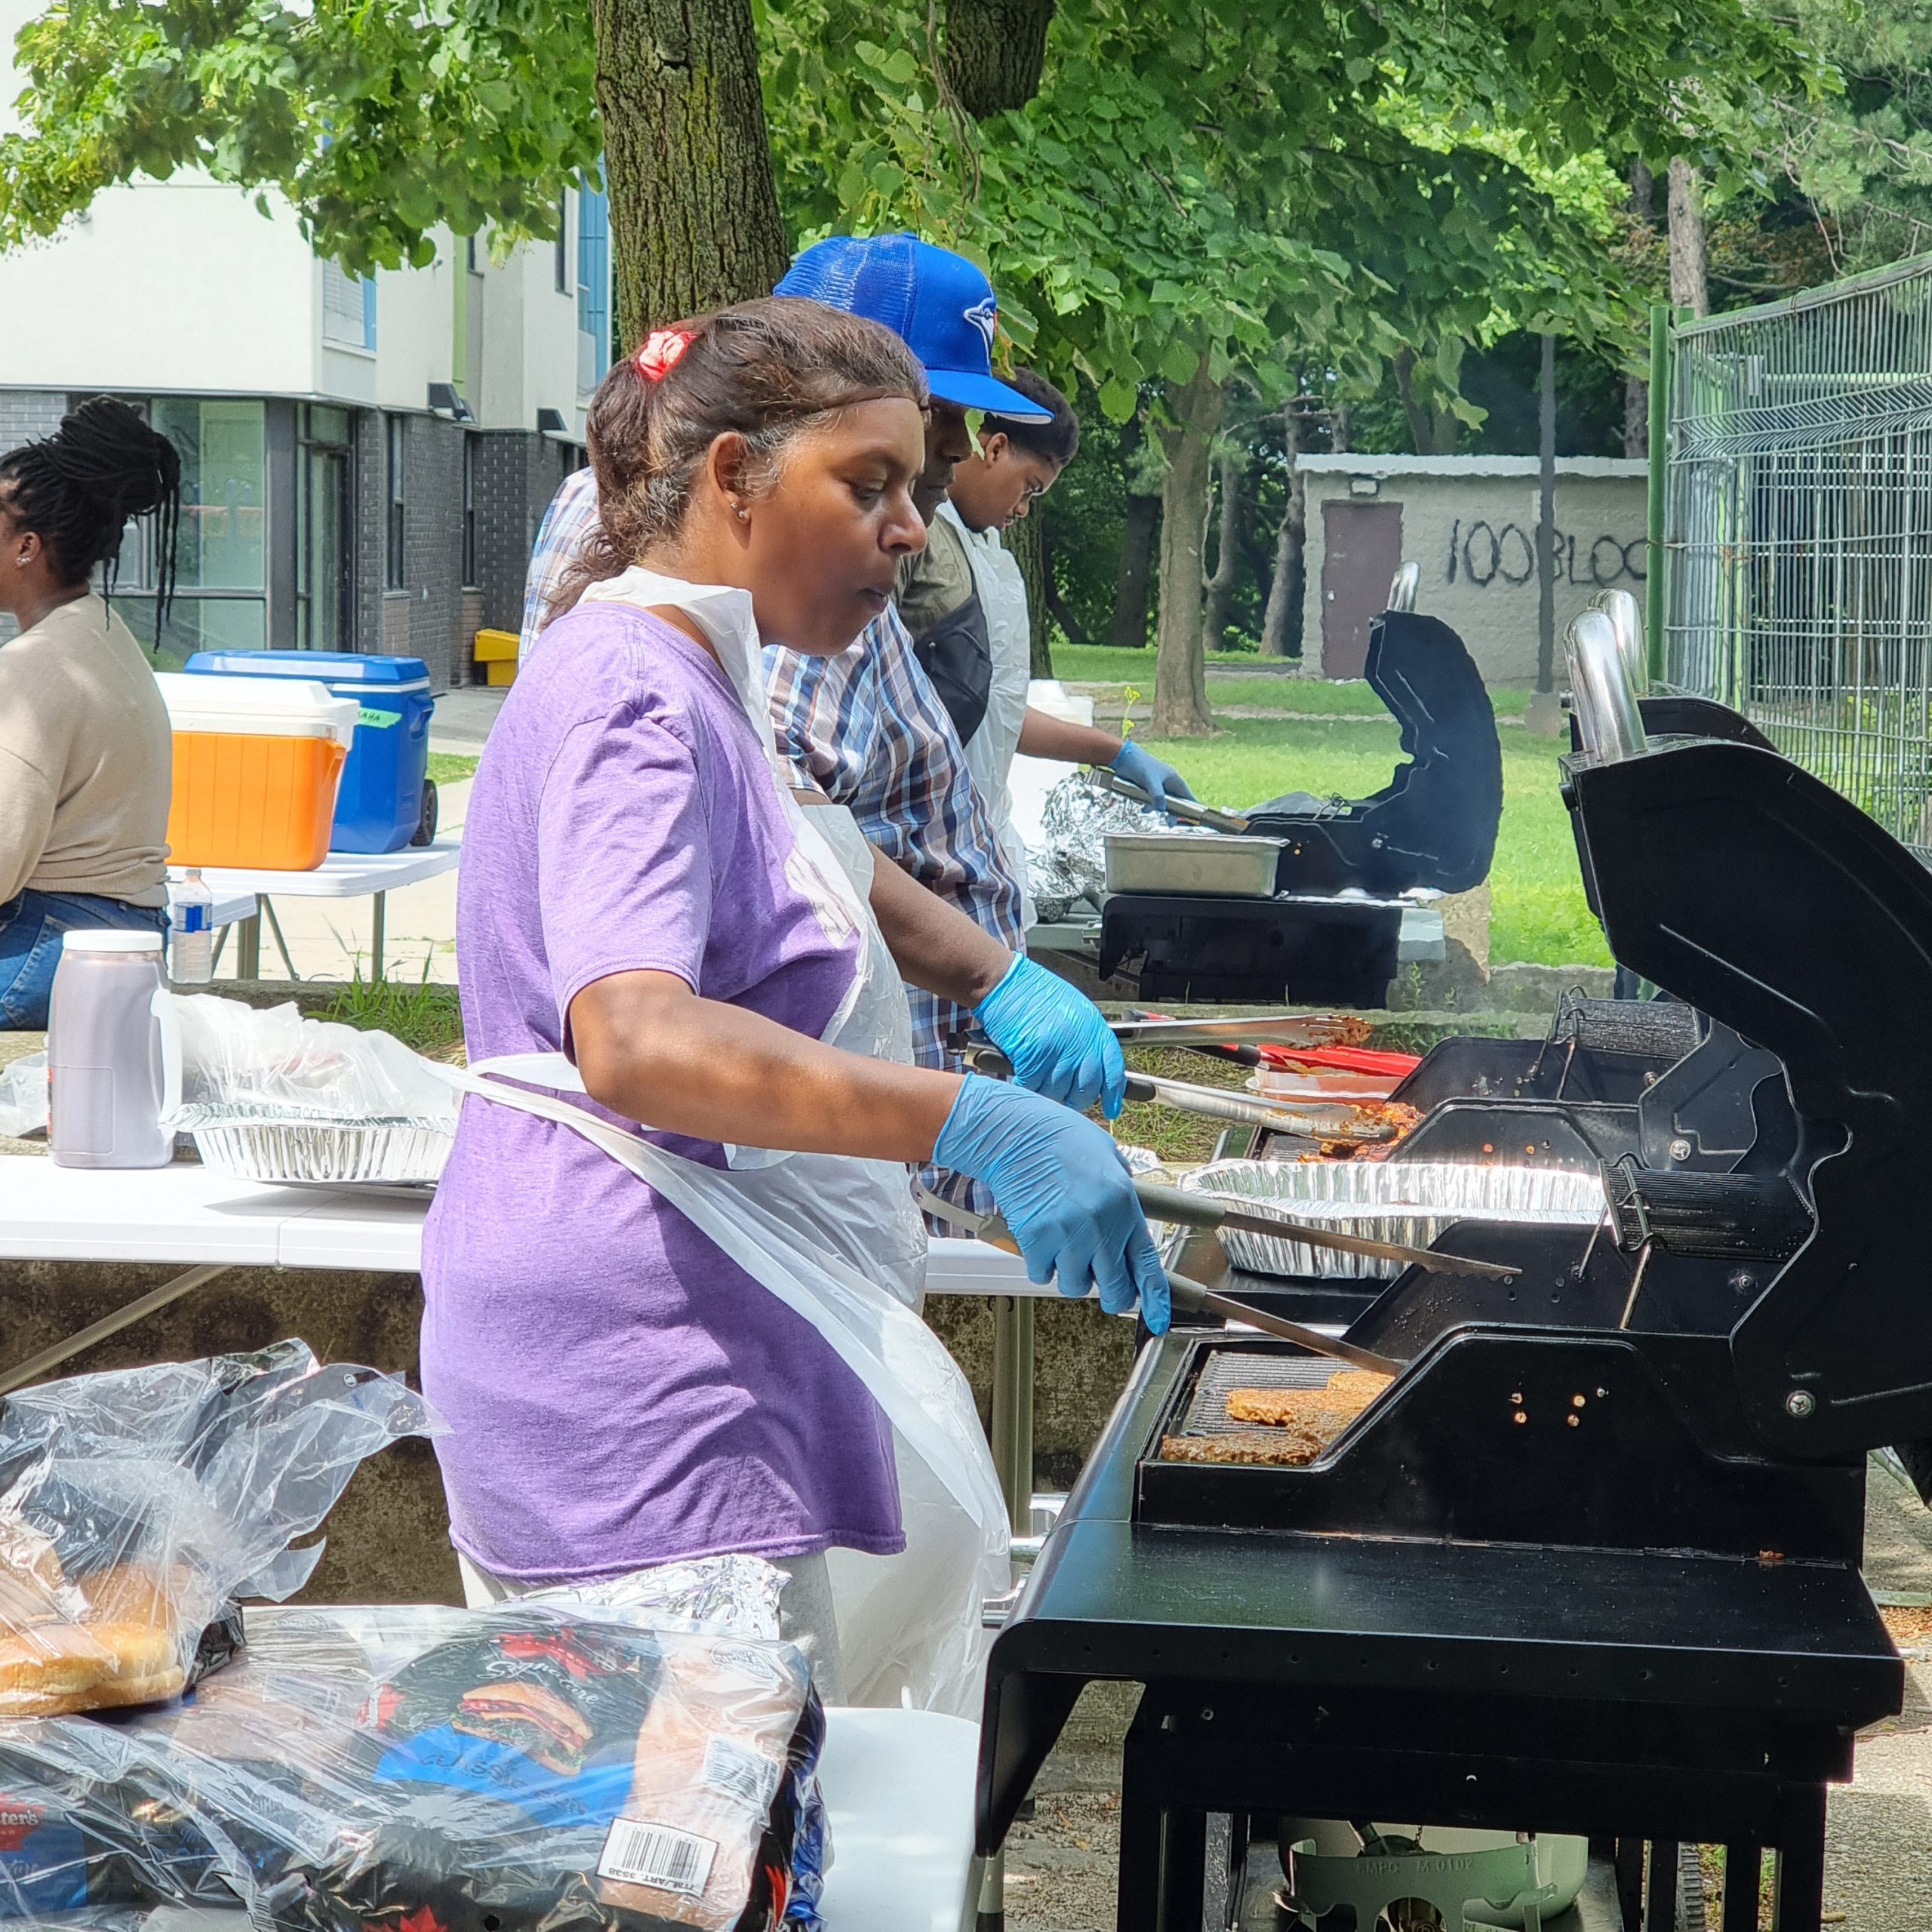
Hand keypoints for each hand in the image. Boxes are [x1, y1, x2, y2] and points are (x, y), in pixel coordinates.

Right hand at [934, 1076, 1169, 1331]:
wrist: (1015, 1132)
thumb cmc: (1057, 1136)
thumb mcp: (1107, 1156)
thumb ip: (1121, 1192)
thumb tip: (1125, 1220)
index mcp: (1123, 1204)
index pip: (1146, 1264)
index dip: (1154, 1297)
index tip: (1158, 1319)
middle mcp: (1100, 1225)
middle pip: (1113, 1287)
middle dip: (1110, 1293)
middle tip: (1100, 1284)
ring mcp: (1067, 1235)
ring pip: (1075, 1285)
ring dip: (1070, 1274)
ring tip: (1061, 1246)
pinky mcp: (1036, 1240)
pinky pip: (1042, 1274)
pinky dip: (1040, 1264)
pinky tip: (1039, 1240)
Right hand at [973, 954, 1125, 1117]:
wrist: (1005, 981)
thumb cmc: (1034, 991)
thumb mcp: (1073, 1008)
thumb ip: (1085, 1037)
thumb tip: (1089, 1065)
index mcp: (1093, 1027)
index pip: (1112, 1069)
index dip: (1114, 1093)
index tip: (1111, 1108)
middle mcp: (1079, 1041)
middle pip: (1086, 1088)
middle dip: (1077, 1099)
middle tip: (1067, 1099)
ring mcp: (1057, 1050)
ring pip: (1058, 1091)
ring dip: (1048, 1093)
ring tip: (1039, 1084)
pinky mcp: (1033, 1057)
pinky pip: (1033, 1087)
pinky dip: (1027, 1088)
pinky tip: (1022, 1081)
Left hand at [1110, 739, 1196, 819]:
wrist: (1124, 757)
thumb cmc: (1140, 766)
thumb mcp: (1151, 781)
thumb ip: (1157, 795)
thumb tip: (1162, 810)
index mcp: (1175, 780)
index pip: (1188, 796)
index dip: (1193, 808)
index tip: (1195, 819)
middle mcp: (1169, 784)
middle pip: (1177, 802)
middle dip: (1174, 813)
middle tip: (1170, 824)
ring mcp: (1159, 787)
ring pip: (1164, 803)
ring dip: (1161, 810)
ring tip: (1157, 817)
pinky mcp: (1149, 789)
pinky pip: (1153, 801)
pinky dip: (1150, 806)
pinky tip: (1144, 809)